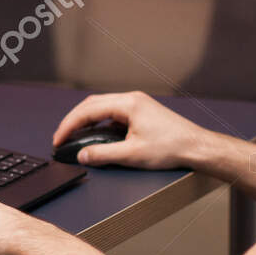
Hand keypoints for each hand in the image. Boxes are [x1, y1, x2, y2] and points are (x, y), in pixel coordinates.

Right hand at [52, 91, 208, 169]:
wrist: (196, 147)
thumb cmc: (171, 148)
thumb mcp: (133, 154)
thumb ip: (103, 154)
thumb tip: (82, 155)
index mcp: (128, 104)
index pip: (89, 110)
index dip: (69, 125)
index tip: (58, 139)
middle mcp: (132, 99)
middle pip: (92, 104)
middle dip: (74, 120)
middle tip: (61, 137)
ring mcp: (137, 104)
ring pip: (102, 107)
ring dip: (86, 120)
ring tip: (74, 136)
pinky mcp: (141, 112)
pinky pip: (113, 114)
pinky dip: (100, 123)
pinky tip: (96, 136)